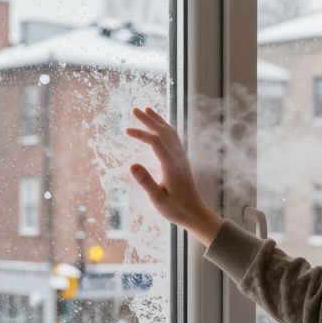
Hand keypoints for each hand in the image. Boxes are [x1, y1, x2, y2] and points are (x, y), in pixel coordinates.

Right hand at [125, 106, 223, 245]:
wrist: (195, 214)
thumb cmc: (176, 209)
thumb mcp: (158, 199)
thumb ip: (145, 181)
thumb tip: (131, 165)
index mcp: (171, 166)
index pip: (155, 142)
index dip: (141, 133)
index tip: (126, 131)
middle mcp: (178, 158)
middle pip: (163, 132)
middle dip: (148, 119)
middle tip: (133, 109)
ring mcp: (181, 158)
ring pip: (170, 133)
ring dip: (158, 120)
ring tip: (147, 109)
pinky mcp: (182, 161)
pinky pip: (174, 138)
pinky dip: (165, 128)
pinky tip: (160, 126)